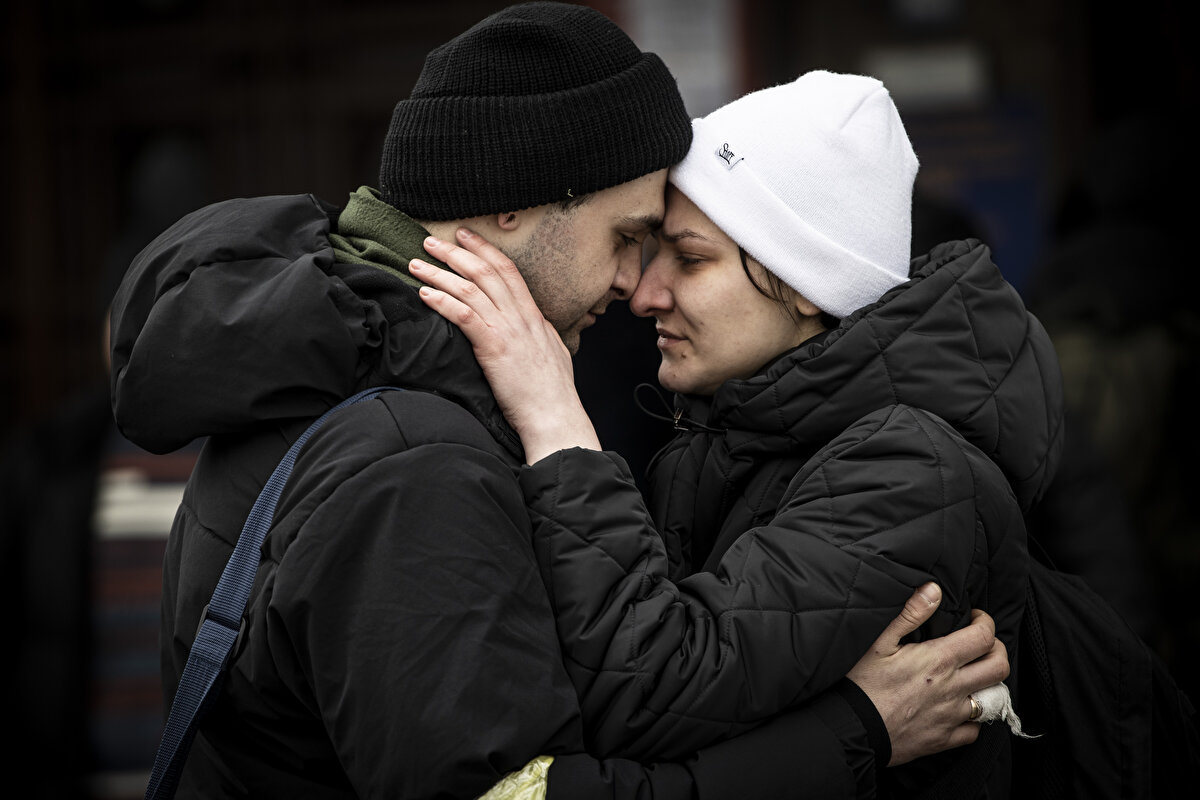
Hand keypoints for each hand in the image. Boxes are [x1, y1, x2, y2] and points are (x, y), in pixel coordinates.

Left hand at [412, 229, 600, 463]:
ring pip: (470, 289)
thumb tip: (535, 326)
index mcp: (534, 317)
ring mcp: (508, 331)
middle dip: (456, 252)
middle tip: (431, 241)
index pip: (508, 271)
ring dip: (439, 273)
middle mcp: (521, 317)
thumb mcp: (553, 354)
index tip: (465, 236)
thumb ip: (540, 335)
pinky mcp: (494, 349)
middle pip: (486, 272)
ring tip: (417, 264)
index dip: (485, 249)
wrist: (555, 416)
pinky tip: (425, 294)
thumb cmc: (553, 394)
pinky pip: (464, 315)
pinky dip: (442, 301)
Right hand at [847, 583, 1009, 765]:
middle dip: (996, 649)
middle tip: (981, 644)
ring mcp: (951, 716)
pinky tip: (959, 708)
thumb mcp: (879, 641)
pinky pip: (974, 730)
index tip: (974, 618)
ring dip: (986, 684)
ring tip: (971, 675)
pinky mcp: (945, 739)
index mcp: (938, 660)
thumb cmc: (861, 683)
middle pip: (999, 666)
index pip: (983, 636)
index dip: (985, 622)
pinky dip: (972, 718)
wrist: (851, 728)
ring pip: (992, 698)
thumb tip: (933, 589)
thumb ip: (910, 613)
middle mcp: (952, 687)